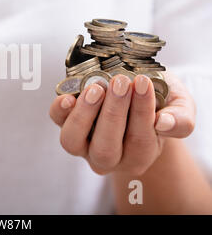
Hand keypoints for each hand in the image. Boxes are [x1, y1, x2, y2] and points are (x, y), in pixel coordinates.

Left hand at [49, 72, 194, 175]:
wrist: (135, 90)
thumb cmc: (159, 102)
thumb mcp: (179, 107)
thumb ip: (180, 119)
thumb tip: (163, 124)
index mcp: (138, 156)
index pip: (139, 142)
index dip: (141, 112)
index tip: (142, 82)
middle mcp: (108, 156)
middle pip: (105, 148)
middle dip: (113, 114)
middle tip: (121, 82)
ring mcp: (82, 142)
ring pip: (73, 141)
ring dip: (84, 114)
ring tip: (97, 88)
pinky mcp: (65, 122)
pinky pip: (57, 121)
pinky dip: (60, 110)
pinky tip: (69, 96)